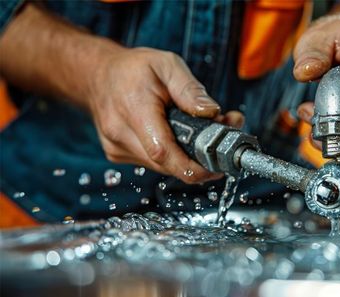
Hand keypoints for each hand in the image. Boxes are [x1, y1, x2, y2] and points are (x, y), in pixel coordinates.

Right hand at [88, 48, 243, 182]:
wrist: (98, 75)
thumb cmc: (132, 69)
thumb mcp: (167, 64)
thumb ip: (190, 89)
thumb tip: (211, 112)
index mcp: (134, 109)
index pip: (162, 151)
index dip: (192, 166)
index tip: (216, 166)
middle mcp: (120, 135)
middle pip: (167, 164)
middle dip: (198, 158)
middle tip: (218, 138)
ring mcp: (117, 148)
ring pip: (162, 166)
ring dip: (187, 155)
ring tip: (201, 131)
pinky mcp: (119, 155)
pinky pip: (153, 162)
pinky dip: (172, 154)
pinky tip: (179, 135)